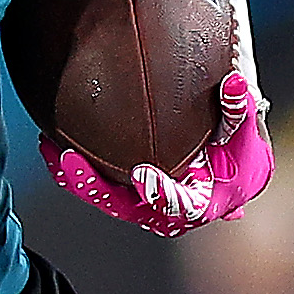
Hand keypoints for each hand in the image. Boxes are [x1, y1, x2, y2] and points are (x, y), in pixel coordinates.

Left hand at [48, 71, 273, 236]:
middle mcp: (164, 211)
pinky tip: (50, 142)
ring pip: (104, 198)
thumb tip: (235, 82)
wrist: (226, 170)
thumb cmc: (238, 155)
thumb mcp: (244, 133)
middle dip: (96, 188)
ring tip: (52, 151)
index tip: (143, 175)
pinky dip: (73, 169)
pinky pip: (95, 185)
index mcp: (200, 203)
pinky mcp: (124, 193)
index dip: (162, 194)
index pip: (181, 206)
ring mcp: (141, 204)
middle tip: (72, 163)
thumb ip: (238, 109)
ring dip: (77, 178)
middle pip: (126, 206)